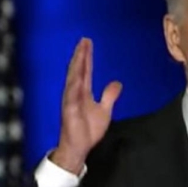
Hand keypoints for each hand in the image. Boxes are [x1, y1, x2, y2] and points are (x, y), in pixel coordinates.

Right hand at [52, 38, 121, 173]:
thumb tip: (118, 83)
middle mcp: (75, 93)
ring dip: (76, 65)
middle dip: (81, 55)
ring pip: (73, 79)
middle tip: (85, 40)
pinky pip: (71, 95)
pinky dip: (73, 85)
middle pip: (78, 70)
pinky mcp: (69, 110)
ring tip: (80, 52)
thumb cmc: (88, 129)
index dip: (86, 57)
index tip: (87, 43)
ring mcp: (71, 100)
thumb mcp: (105, 110)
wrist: (79, 146)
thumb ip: (109, 96)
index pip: (85, 70)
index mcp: (83, 92)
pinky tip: (76, 75)